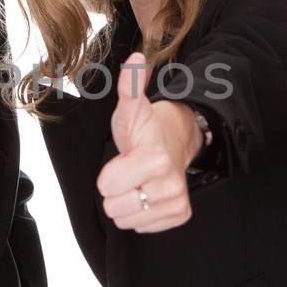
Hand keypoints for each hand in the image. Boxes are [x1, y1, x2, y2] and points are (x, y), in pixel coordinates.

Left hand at [96, 52, 195, 232]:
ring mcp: (177, 202)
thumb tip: (136, 59)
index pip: (107, 186)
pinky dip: (141, 213)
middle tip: (129, 171)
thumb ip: (129, 87)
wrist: (175, 143)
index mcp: (155, 159)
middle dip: (116, 189)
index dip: (108, 173)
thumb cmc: (145, 129)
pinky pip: (141, 227)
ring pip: (125, 220)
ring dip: (127, 202)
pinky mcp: (180, 215)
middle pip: (113, 208)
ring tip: (138, 181)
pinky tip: (148, 192)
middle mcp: (170, 184)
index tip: (123, 158)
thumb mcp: (131, 109)